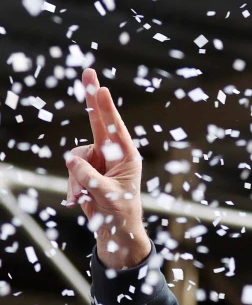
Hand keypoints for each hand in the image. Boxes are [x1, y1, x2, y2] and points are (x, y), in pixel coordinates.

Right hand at [66, 68, 149, 269]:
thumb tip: (71, 159)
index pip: (114, 127)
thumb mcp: (106, 195)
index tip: (101, 87)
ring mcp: (99, 162)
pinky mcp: (87, 171)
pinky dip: (73, 187)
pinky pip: (71, 171)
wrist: (115, 231)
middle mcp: (114, 155)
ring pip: (76, 156)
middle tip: (88, 72)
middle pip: (98, 123)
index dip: (106, 107)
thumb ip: (89, 176)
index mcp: (127, 157)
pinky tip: (79, 202)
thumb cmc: (120, 213)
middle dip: (92, 100)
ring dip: (76, 179)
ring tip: (84, 198)